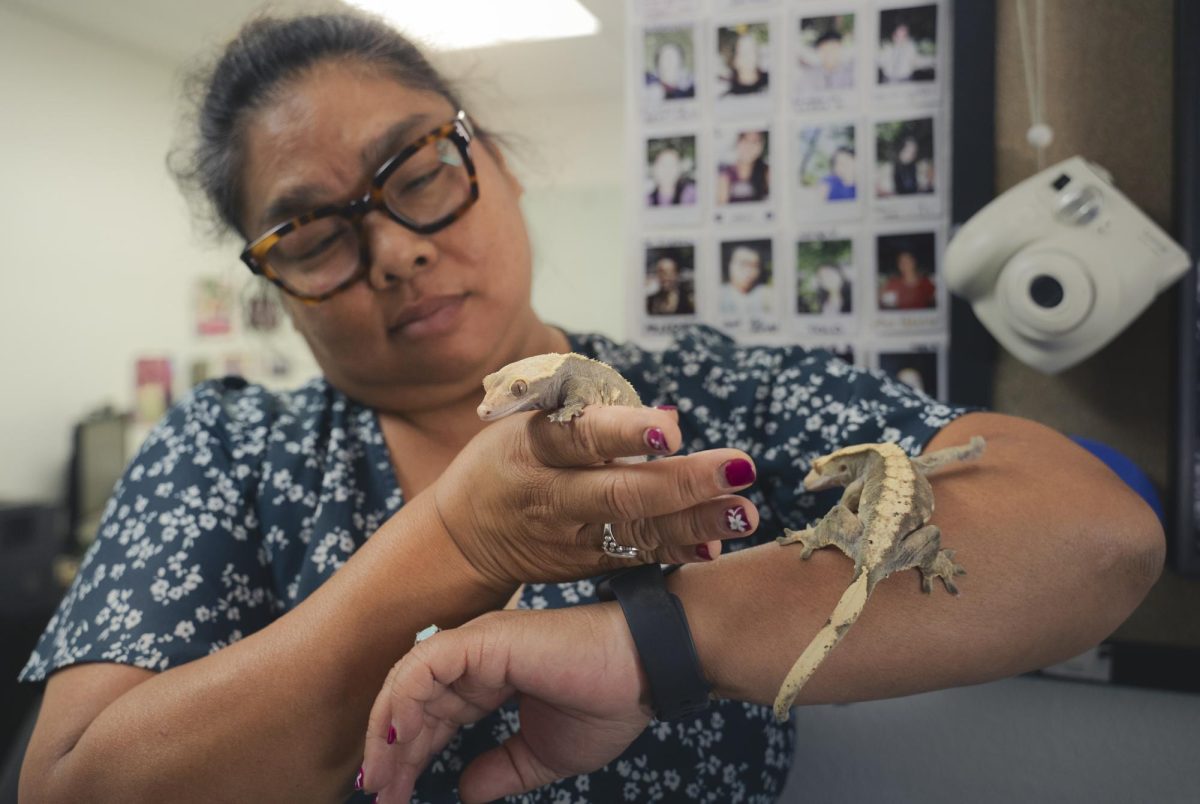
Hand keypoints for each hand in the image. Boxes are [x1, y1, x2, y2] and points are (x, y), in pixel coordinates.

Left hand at [362, 605, 649, 802]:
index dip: (409, 757)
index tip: (392, 799)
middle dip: (391, 754)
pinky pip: (423, 667)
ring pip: (408, 682)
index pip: (432, 717)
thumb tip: (464, 793)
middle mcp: (475, 657)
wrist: (645, 673)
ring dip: (388, 731)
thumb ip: (500, 770)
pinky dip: (402, 700)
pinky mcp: (483, 640)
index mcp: (488, 680)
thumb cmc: (606, 704)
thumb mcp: (541, 754)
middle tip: (377, 797)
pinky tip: (398, 739)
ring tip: (381, 780)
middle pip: (413, 704)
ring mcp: (476, 644)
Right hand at [432, 405, 758, 588]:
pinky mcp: (583, 565)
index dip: (624, 434)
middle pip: (620, 493)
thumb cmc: (507, 460)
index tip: (670, 430)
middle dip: (683, 483)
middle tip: (738, 467)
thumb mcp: (525, 422)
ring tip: (744, 514)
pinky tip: (716, 543)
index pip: (579, 437)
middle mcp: (552, 495)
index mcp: (533, 447)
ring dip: (694, 523)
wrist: (462, 537)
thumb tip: (668, 419)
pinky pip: (635, 558)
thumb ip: (589, 416)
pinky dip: (676, 551)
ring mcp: (569, 537)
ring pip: (635, 531)